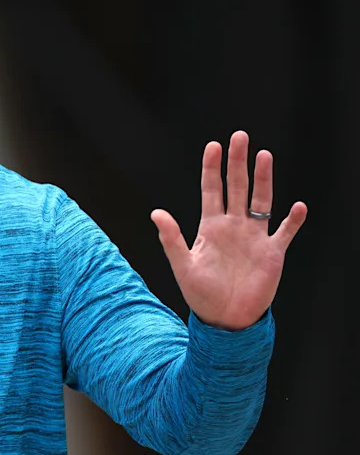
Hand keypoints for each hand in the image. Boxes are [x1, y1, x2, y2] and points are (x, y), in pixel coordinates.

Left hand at [149, 130, 306, 329]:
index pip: (211, 190)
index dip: (212, 168)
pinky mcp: (272, 253)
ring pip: (260, 201)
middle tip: (240, 137)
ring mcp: (254, 238)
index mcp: (210, 227)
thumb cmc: (201, 294)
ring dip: (263, 180)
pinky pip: (285, 232)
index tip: (213, 146)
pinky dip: (292, 220)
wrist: (225, 318)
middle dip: (238, 162)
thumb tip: (156, 213)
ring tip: (264, 155)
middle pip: (236, 187)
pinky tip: (298, 206)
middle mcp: (233, 226)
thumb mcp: (183, 265)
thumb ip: (172, 238)